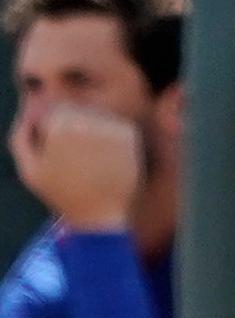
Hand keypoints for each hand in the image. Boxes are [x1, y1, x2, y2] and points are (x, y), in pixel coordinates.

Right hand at [11, 99, 145, 230]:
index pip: (52, 107)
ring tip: (88, 161)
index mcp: (59, 125)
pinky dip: (109, 137)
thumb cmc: (60, 193)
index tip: (54, 152)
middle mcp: (87, 118)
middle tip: (72, 158)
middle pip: (75, 108)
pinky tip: (104, 160)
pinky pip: (114, 124)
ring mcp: (111, 124)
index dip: (50, 129)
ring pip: (96, 114)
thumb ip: (22, 134)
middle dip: (71, 127)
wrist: (100, 213)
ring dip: (90, 130)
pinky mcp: (130, 132)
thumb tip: (28, 104)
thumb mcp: (29, 168)